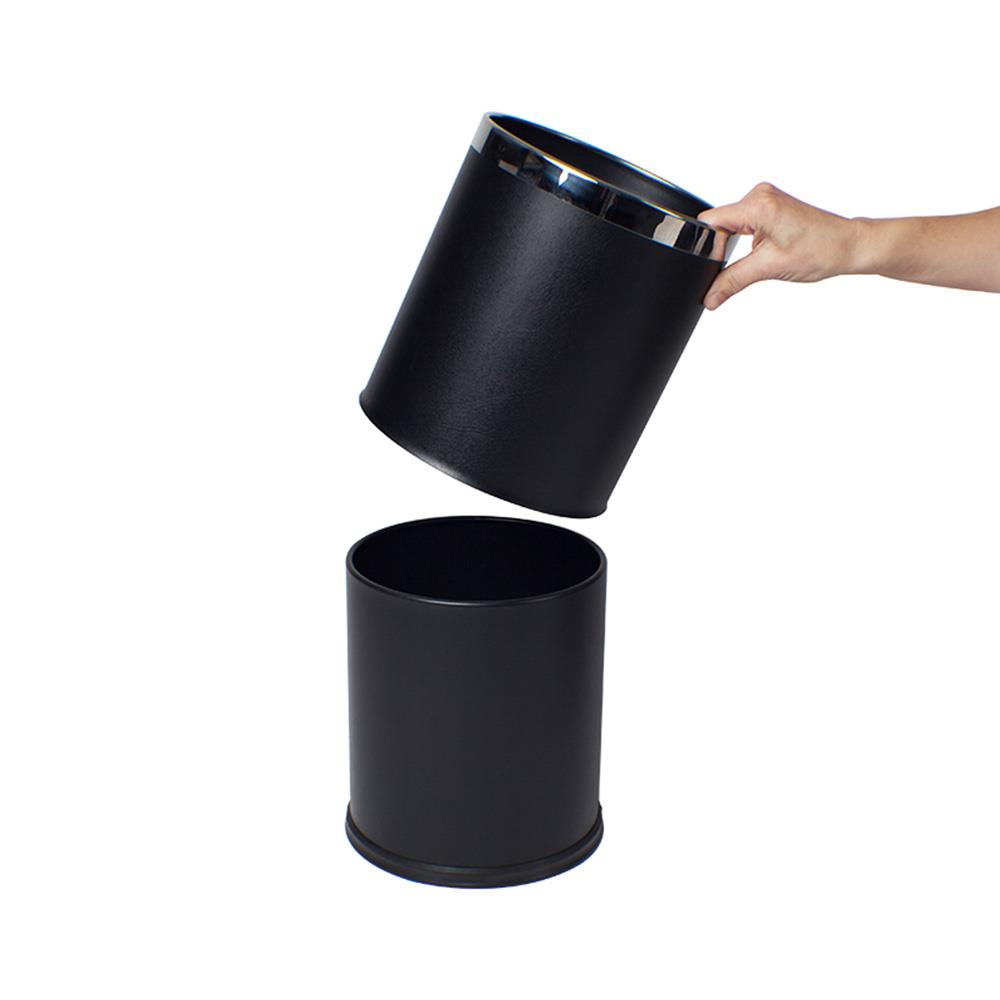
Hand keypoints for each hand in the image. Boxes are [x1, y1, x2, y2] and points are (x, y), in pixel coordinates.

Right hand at [698, 183, 861, 308]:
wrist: (847, 246)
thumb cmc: (821, 250)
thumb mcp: (769, 268)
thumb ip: (732, 282)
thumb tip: (710, 297)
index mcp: (758, 205)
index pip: (710, 222)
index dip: (707, 248)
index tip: (716, 269)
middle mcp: (760, 195)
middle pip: (718, 224)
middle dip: (721, 250)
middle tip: (739, 267)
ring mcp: (765, 199)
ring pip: (730, 225)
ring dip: (735, 246)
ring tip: (760, 257)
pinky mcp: (770, 206)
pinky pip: (743, 223)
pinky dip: (745, 241)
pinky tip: (763, 251)